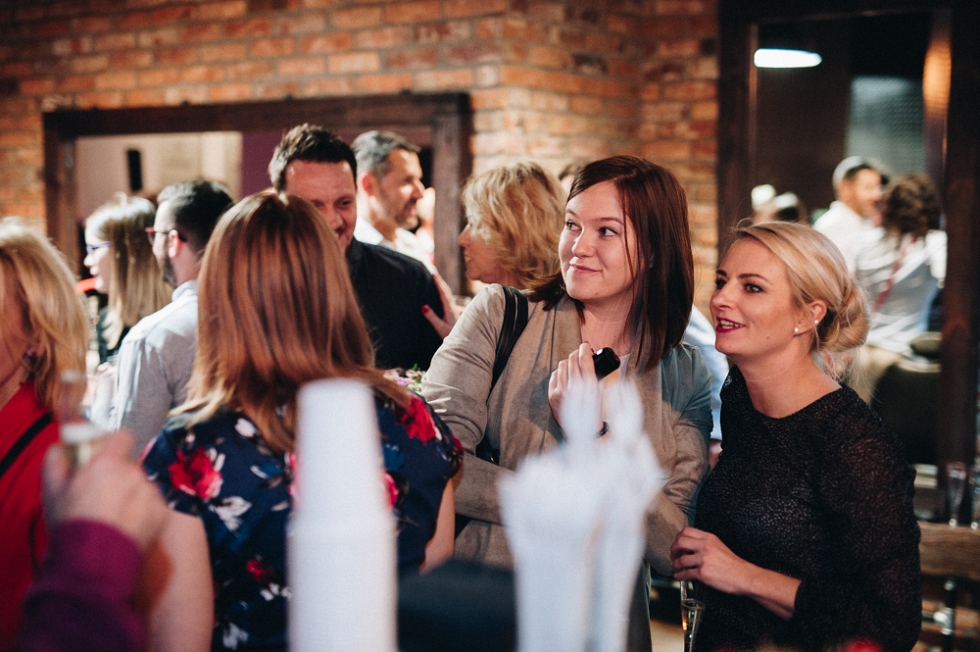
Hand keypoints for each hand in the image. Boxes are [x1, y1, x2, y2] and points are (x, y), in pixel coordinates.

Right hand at [43, 430, 166, 550]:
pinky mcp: (161, 511)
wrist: (93, 561)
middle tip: (103, 494)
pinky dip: (143, 511)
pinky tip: (125, 525)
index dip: (114, 445)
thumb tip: (58, 448)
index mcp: (107, 463)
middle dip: (119, 475)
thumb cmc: (72, 527)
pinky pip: (153, 503)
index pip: (122, 436)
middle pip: (130, 465)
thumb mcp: (53, 491)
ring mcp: (150, 492)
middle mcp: (133, 473)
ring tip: (113, 516)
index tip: (106, 455)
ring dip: (131, 494)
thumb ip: (56, 462)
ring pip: (141, 485)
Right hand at [422, 271, 461, 339]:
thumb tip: (423, 306)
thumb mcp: (440, 328)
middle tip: (434, 272)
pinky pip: (450, 300)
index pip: (444, 293)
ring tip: (437, 280)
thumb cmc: (451, 336)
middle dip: (440, 282)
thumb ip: (432, 317)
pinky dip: (445, 294)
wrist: (464, 342)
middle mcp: (454, 308)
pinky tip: (443, 295)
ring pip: (449, 295)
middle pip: (447, 292)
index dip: (439, 283)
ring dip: (443, 287)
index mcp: (450, 309)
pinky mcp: (455, 314)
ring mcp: (455, 310)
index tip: (434, 274)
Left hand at [548, 342, 600, 432]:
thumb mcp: (601, 393)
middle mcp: (575, 389)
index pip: (584, 359)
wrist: (584, 433)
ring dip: (569, 363)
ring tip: (574, 366)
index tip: (585, 346)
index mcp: (590, 388)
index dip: (584, 348)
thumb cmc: (595, 412)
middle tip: (580, 355)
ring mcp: (562, 392)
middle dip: (577, 354)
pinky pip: (554, 375)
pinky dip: (560, 373)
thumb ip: (598, 376)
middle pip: (572, 359)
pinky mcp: (553, 396)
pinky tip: (566, 376)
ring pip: (562, 365)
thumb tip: (591, 359)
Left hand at [670, 526, 754, 595]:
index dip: (678, 537)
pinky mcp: (703, 573)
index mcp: (709, 538)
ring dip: (675, 565)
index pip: (687, 531)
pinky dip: (679, 575)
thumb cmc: (733, 564)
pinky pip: (685, 573)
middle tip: (673, 555)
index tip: (677, 544)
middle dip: (673, 549)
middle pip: (680, 542)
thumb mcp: (719, 546)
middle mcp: (705, 546)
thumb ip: (705, 543)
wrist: (744, 576)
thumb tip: (690, 546)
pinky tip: (679, 576)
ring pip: (681, 560)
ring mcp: (703, 559)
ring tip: (675, 567)